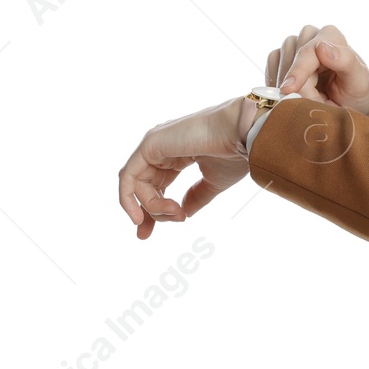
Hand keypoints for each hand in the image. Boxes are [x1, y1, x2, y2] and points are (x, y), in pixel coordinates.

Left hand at [118, 97, 247, 239]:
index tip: (148, 234)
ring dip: (153, 207)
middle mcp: (161, 148)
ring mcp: (154, 145)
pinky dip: (128, 198)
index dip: (152, 211)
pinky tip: (140, 216)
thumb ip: (196, 197)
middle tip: (176, 219)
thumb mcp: (213, 182)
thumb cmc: (233, 152)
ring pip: (136, 185)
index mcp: (175, 154)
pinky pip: (128, 176)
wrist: (241, 133)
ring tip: (176, 211)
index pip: (154, 185)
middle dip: (150, 213)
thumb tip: (183, 213)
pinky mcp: (149, 145)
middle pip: (142, 187)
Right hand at [274, 25, 368, 118]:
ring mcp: (293, 45)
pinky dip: (278, 85)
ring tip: (311, 99)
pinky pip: (271, 70)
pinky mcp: (280, 57)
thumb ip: (345, 62)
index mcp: (330, 35)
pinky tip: (294, 94)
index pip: (307, 52)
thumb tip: (321, 47)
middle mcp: (309, 35)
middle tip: (317, 104)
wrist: (346, 102)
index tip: (287, 90)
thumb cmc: (354, 91)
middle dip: (299, 89)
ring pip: (279, 66)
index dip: (297, 72)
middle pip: (291, 62)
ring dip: (289, 89)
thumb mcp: (358, 80)